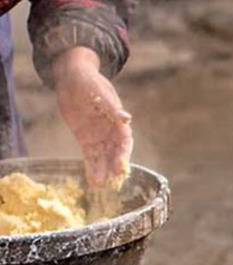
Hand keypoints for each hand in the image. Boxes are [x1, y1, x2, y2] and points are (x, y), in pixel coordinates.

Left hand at [52, 48, 132, 187]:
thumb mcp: (100, 92)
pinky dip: (90, 167)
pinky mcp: (85, 139)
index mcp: (117, 120)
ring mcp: (98, 136)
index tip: (121, 168)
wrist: (73, 79)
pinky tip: (91, 180)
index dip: (124, 155)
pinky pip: (90, 156)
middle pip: (115, 153)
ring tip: (98, 186)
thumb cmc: (89, 82)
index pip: (125, 141)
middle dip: (113, 167)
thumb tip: (127, 118)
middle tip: (110, 182)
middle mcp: (110, 131)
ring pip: (102, 157)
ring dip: (101, 171)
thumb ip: (112, 107)